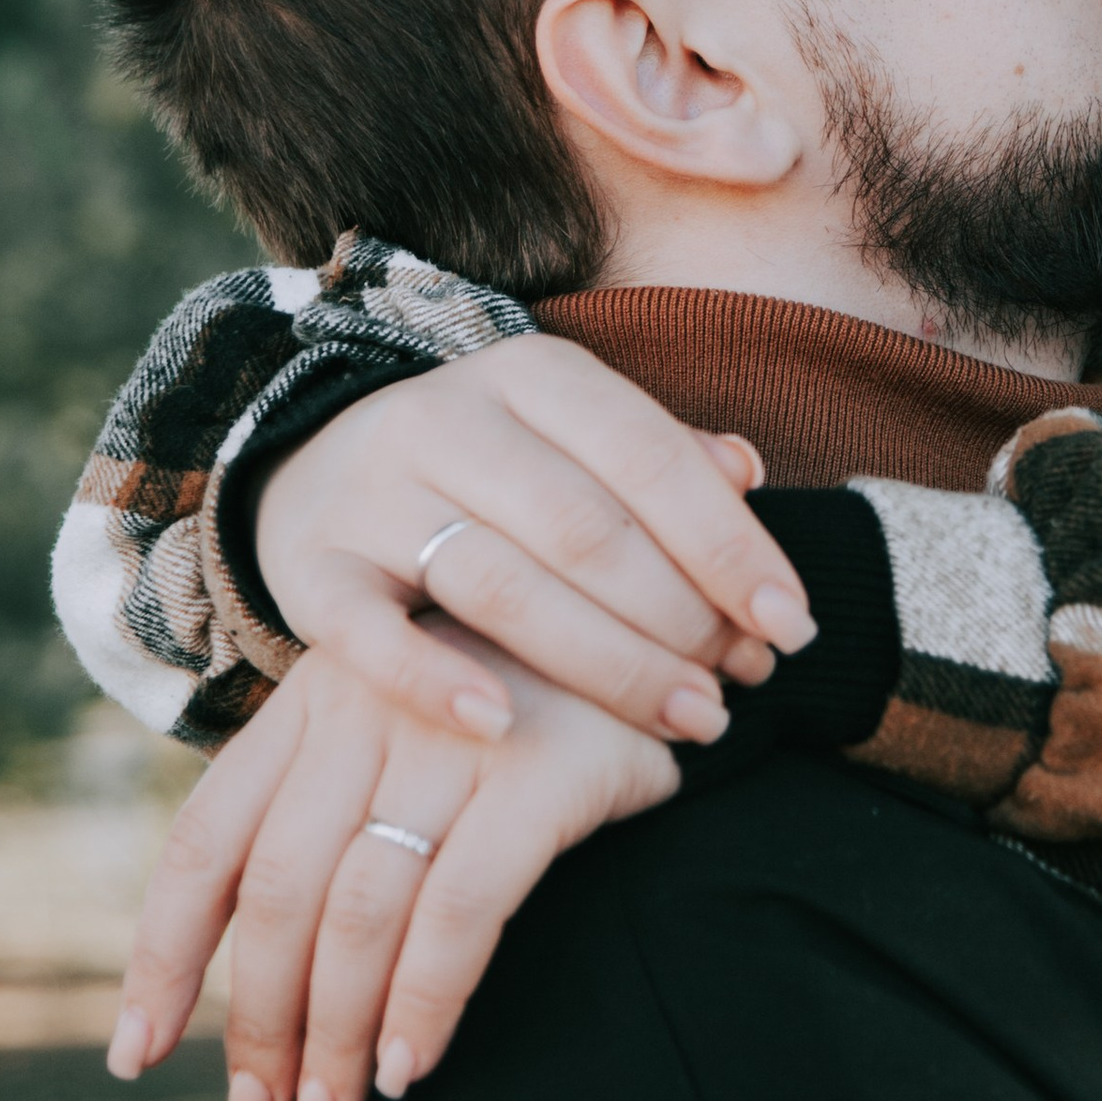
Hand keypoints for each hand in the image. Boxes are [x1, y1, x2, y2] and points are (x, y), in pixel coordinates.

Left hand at [107, 623, 675, 1100]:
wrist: (661, 625)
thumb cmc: (523, 703)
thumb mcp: (405, 725)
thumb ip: (331, 810)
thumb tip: (261, 982)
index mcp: (313, 700)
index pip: (207, 840)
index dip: (163, 956)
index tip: (138, 1054)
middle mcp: (368, 703)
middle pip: (279, 890)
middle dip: (261, 1021)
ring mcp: (454, 731)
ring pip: (359, 910)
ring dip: (336, 1031)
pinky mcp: (543, 769)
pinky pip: (459, 908)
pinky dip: (424, 999)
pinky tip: (410, 1063)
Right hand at [254, 337, 815, 742]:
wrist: (319, 466)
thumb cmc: (494, 469)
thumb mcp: (575, 435)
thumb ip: (661, 456)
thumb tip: (746, 471)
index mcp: (532, 373)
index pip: (649, 457)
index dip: (729, 545)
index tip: (791, 624)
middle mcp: (447, 418)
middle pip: (584, 529)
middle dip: (680, 619)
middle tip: (741, 686)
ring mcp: (371, 493)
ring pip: (499, 586)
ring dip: (603, 665)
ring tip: (683, 718)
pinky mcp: (310, 569)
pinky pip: (367, 636)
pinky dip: (433, 681)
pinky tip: (502, 727)